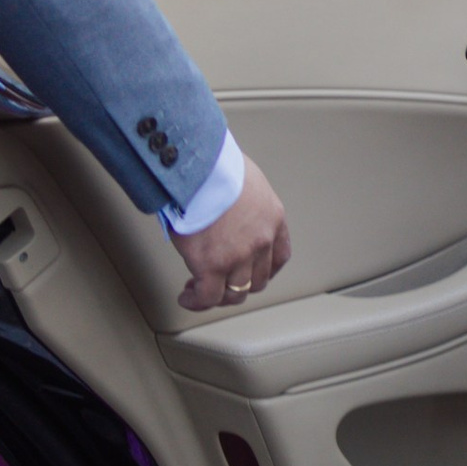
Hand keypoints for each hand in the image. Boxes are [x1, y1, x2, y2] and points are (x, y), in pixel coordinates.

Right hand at [173, 155, 290, 311]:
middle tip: (220, 282)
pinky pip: (208, 296)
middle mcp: (261, 241)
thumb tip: (228, 210)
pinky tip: (187, 296)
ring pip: (234, 293)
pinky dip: (197, 301)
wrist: (197, 166)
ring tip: (197, 290)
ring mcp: (238, 256)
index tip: (250, 273)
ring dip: (217, 296)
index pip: (280, 257)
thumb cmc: (215, 164)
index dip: (264, 271)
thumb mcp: (245, 180)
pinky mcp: (212, 265)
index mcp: (273, 218)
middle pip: (258, 280)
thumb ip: (245, 202)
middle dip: (239, 285)